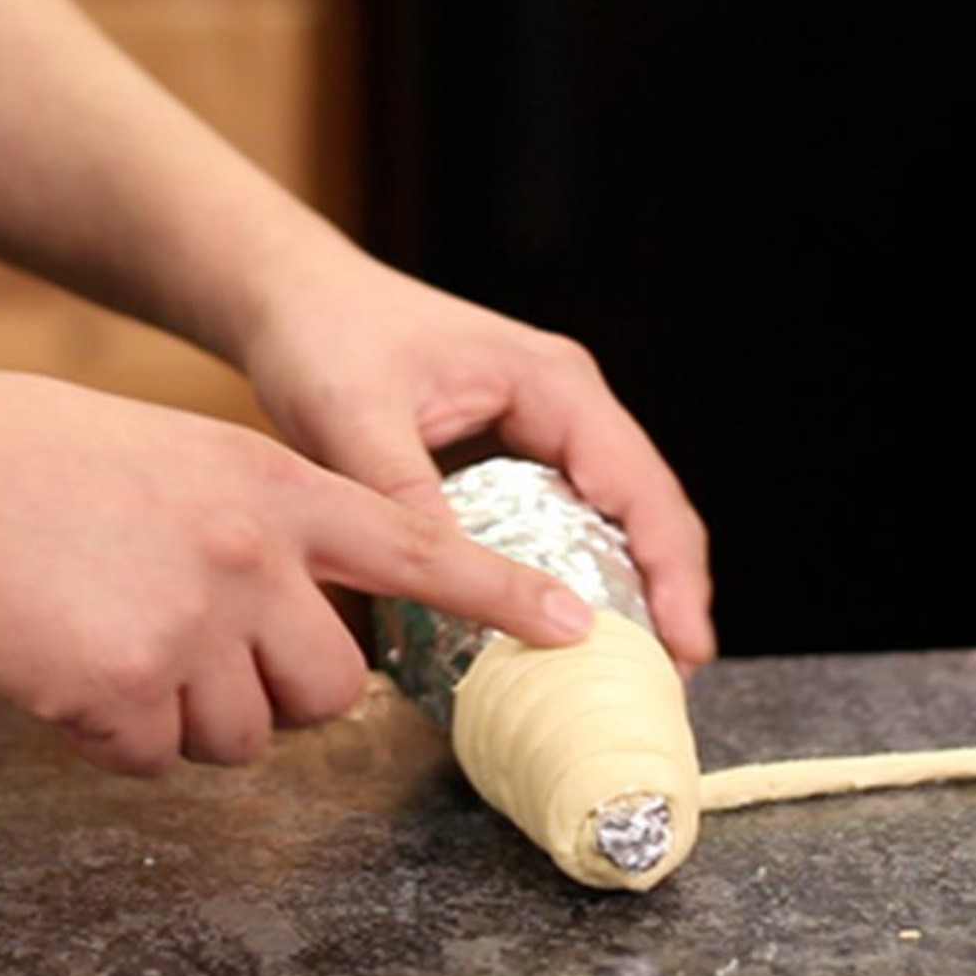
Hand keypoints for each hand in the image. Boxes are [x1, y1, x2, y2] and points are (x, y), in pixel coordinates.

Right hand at [0, 352, 595, 773]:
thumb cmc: (50, 459)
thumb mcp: (192, 461)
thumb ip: (275, 529)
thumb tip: (314, 618)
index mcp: (278, 488)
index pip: (418, 550)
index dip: (501, 596)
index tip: (572, 627)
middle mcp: (252, 555)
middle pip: (333, 688)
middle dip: (285, 691)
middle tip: (212, 650)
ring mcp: (189, 624)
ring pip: (250, 736)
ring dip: (199, 715)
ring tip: (126, 641)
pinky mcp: (118, 692)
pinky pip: (160, 758)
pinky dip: (127, 735)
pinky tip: (77, 666)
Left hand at [240, 228, 716, 671]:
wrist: (292, 296)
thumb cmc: (324, 335)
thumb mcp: (355, 417)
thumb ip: (408, 495)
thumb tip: (463, 586)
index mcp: (553, 384)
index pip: (640, 486)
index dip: (671, 571)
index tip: (684, 646)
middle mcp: (567, 401)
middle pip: (649, 506)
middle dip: (671, 592)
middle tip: (673, 679)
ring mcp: (546, 424)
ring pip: (619, 515)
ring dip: (637, 588)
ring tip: (640, 669)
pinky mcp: (516, 448)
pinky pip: (573, 516)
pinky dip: (586, 572)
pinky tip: (573, 625)